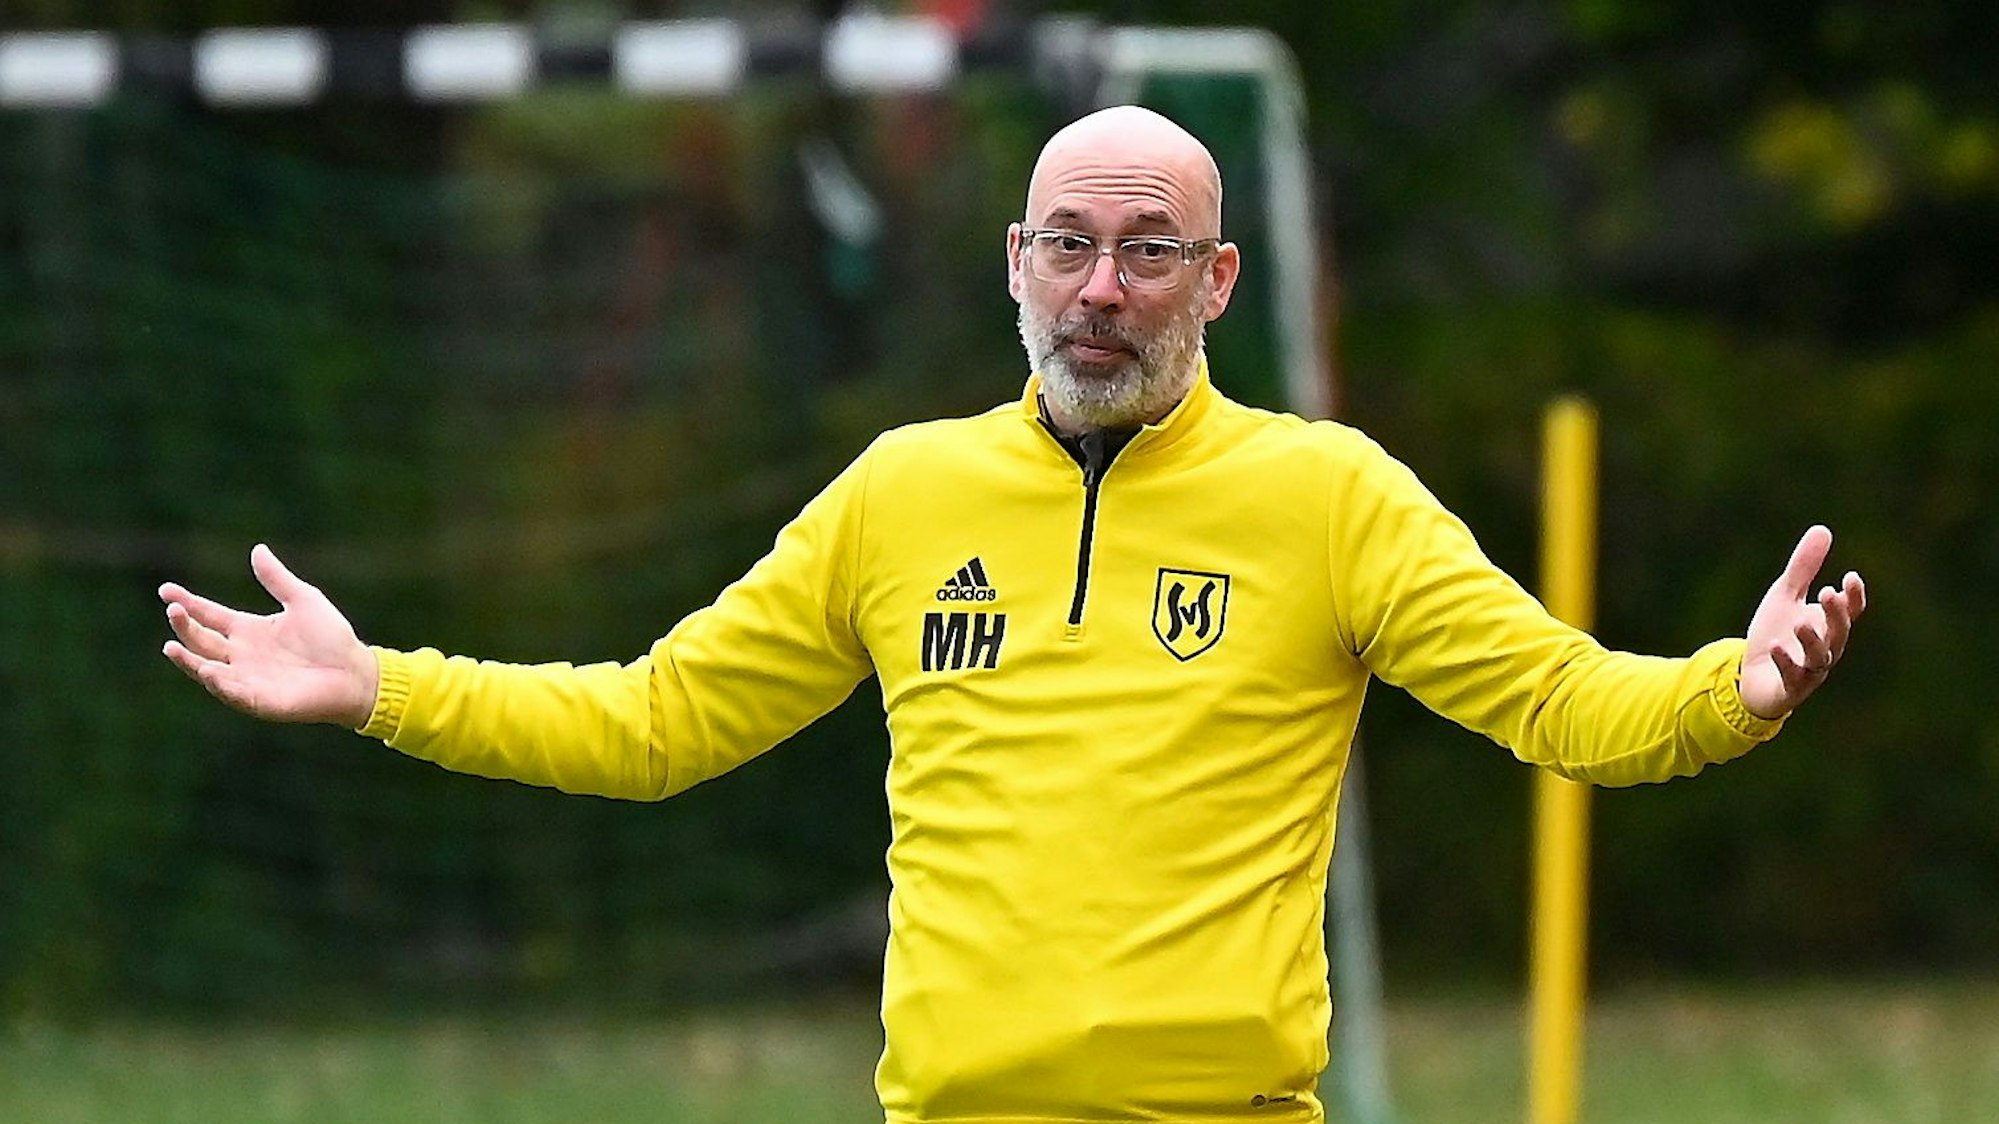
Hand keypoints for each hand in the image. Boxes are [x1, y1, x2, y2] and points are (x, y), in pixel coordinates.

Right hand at [160, 544, 379, 728]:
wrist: (356, 671)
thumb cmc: (332, 638)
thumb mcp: (303, 600)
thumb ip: (278, 579)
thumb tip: (257, 549)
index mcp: (248, 630)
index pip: (209, 615)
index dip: (187, 603)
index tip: (166, 591)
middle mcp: (241, 655)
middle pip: (202, 641)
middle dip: (185, 627)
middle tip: (173, 610)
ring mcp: (248, 679)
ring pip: (208, 670)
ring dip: (190, 660)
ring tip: (172, 647)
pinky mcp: (261, 700)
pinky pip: (234, 694)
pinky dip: (220, 684)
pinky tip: (209, 671)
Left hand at [1739, 525, 1866, 719]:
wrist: (1752, 675)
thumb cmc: (1776, 632)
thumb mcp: (1786, 595)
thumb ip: (1803, 567)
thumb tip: (1822, 529)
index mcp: (1829, 625)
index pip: (1851, 611)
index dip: (1854, 596)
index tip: (1850, 577)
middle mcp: (1826, 648)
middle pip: (1839, 632)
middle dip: (1836, 614)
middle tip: (1828, 593)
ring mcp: (1809, 670)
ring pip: (1820, 657)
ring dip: (1813, 640)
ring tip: (1801, 622)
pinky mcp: (1789, 688)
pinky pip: (1792, 677)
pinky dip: (1785, 663)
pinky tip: (1775, 647)